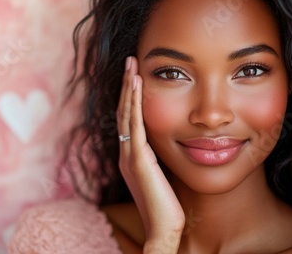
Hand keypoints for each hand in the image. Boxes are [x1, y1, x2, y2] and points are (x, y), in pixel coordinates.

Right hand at [117, 56, 184, 253]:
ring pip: (126, 113)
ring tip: (131, 64)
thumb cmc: (167, 207)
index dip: (130, 98)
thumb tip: (168, 145)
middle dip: (127, 85)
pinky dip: (134, 101)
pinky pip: (135, 123)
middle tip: (130, 62)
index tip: (136, 76)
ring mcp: (129, 155)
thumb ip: (159, 160)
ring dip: (129, 87)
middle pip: (123, 112)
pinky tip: (137, 83)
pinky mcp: (138, 158)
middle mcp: (126, 152)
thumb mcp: (162, 177)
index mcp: (131, 156)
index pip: (128, 121)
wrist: (163, 228)